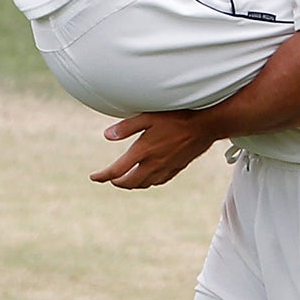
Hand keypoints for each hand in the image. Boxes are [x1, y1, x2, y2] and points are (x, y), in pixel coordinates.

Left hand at [89, 111, 220, 188]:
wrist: (206, 124)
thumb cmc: (177, 116)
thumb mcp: (148, 116)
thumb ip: (126, 127)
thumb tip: (107, 135)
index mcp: (143, 151)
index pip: (116, 171)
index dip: (102, 176)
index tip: (93, 177)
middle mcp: (153, 164)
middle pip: (129, 182)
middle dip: (116, 182)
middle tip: (109, 179)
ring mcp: (166, 168)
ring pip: (144, 184)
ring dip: (132, 184)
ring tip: (125, 180)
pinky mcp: (176, 168)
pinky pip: (158, 181)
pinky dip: (148, 182)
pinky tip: (147, 177)